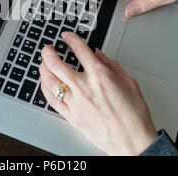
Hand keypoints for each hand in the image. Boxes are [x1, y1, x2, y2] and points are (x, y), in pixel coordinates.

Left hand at [39, 32, 157, 155]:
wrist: (133, 140)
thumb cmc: (133, 114)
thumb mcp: (129, 81)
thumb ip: (111, 64)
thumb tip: (97, 54)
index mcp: (100, 76)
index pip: (80, 50)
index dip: (71, 39)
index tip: (67, 36)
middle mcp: (85, 87)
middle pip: (56, 63)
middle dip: (48, 52)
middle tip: (47, 48)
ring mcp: (76, 103)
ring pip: (50, 81)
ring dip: (43, 68)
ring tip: (43, 63)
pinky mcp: (72, 117)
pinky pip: (52, 100)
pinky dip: (45, 88)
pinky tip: (45, 83)